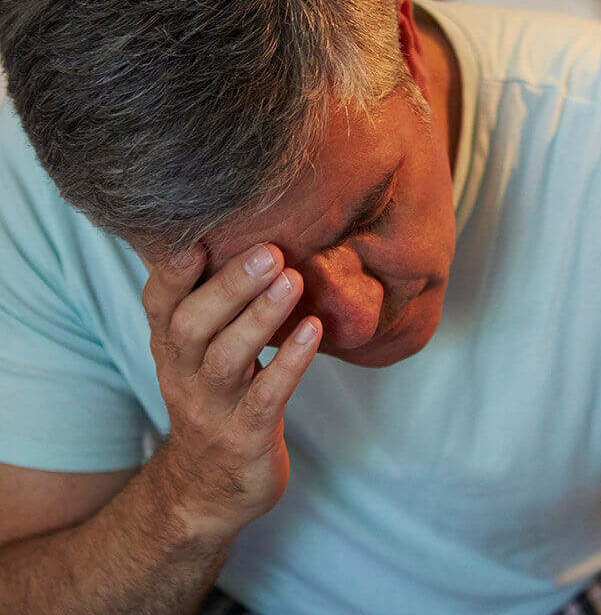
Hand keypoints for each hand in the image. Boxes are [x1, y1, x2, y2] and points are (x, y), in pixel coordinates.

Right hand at [140, 243, 320, 543]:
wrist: (207, 494)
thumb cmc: (216, 403)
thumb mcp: (200, 357)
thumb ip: (214, 307)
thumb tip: (248, 239)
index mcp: (170, 349)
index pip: (159, 303)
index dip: (173, 270)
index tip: (198, 234)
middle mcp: (182, 375)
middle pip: (193, 324)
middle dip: (229, 285)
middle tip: (270, 251)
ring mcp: (212, 409)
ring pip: (227, 358)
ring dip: (260, 317)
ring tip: (293, 280)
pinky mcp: (246, 437)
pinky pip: (266, 397)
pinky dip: (291, 362)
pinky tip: (314, 331)